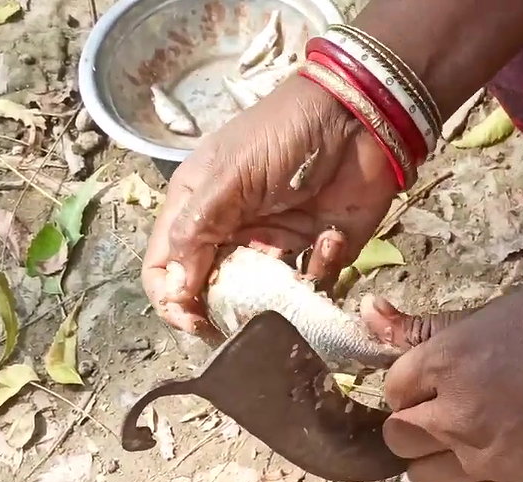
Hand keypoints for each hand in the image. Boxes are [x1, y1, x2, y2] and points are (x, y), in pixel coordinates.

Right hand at [142, 75, 398, 333]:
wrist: (356, 118)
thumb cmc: (282, 135)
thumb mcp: (229, 178)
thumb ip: (197, 232)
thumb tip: (173, 289)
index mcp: (197, 209)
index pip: (166, 267)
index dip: (171, 299)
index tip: (193, 321)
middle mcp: (232, 232)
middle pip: (213, 290)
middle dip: (228, 306)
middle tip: (247, 311)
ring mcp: (276, 243)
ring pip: (264, 295)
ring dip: (277, 293)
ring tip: (293, 266)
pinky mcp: (319, 249)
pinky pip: (312, 282)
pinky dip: (321, 266)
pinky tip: (329, 236)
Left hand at [361, 284, 522, 481]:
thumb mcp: (488, 314)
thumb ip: (425, 327)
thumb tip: (369, 312)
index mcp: (444, 364)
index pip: (393, 390)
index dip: (411, 387)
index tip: (435, 383)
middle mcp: (457, 416)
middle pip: (399, 439)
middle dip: (416, 425)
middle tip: (449, 413)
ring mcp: (487, 459)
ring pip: (425, 478)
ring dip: (438, 461)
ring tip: (470, 441)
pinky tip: (492, 468)